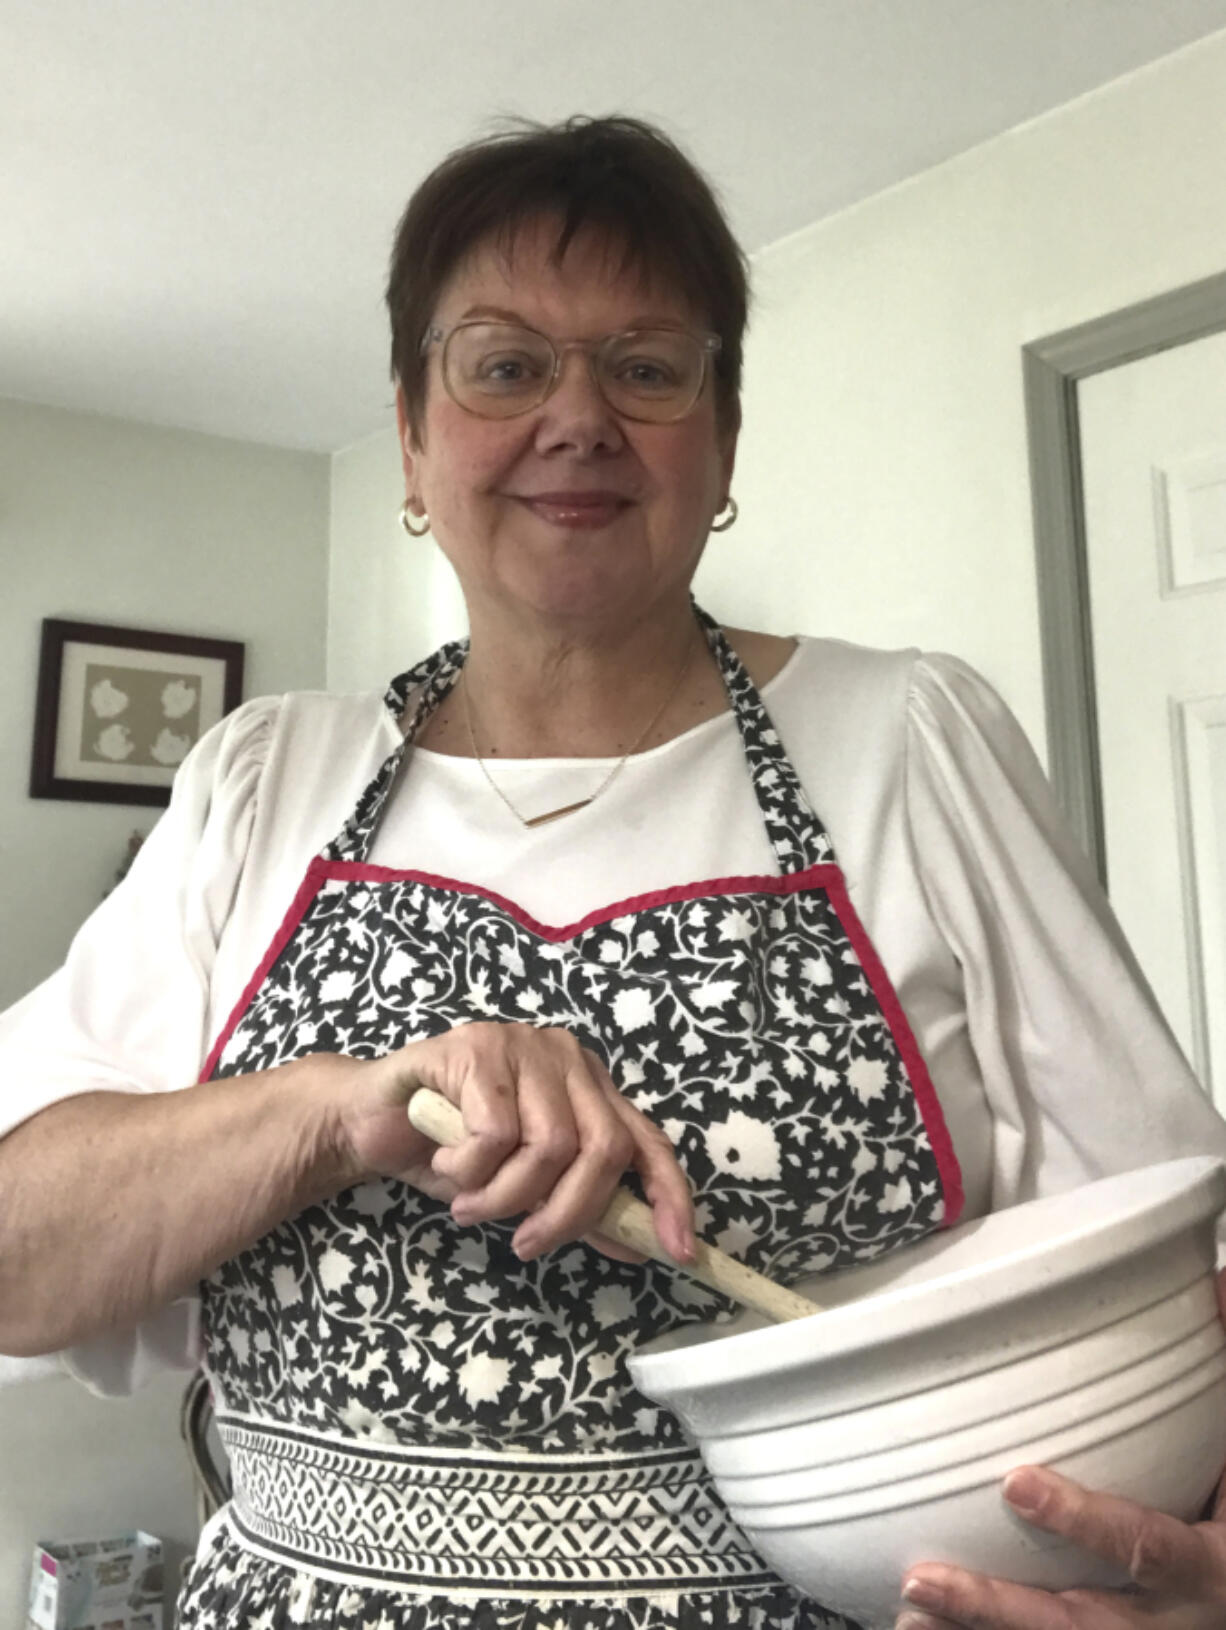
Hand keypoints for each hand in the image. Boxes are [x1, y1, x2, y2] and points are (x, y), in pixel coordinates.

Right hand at [327, 1021, 696, 1265]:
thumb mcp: (524, 1189)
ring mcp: (524, 1045)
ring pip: (550, 1145)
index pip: (648, 1141)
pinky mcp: (477, 1048)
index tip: (679, 1250)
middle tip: (523, 1244)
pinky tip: (445, 1166)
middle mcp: (566, 1058)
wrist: (370, 1120)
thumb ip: (577, 1205)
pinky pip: (495, 1133)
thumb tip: (639, 1244)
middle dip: (567, 1213)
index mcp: (590, 1088)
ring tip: (469, 1204)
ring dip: (505, 1197)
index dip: (670, 1197)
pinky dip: (469, 1170)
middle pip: (602, 1148)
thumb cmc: (452, 1154)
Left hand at [895, 1270, 1225, 1629]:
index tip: (1016, 1483)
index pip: (1148, 1549)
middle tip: (925, 1578)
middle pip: (1083, 1627)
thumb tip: (1215, 1288)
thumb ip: (1223, 1382)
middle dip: (1000, 1610)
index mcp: (1211, 1567)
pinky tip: (923, 1626)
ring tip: (909, 1609)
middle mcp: (1170, 1620)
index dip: (1085, 1522)